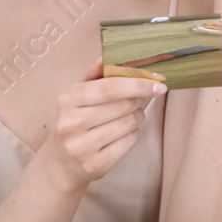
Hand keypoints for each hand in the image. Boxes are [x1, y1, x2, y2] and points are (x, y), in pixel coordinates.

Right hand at [38, 61, 167, 186]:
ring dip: (136, 119)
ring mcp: (81, 146)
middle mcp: (71, 123)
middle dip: (138, 102)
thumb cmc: (76, 121)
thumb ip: (93, 76)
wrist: (63, 160)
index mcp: (68, 100)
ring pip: (129, 124)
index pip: (109, 88)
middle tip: (138, 102)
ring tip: (128, 119)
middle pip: (123, 106)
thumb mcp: (78, 96)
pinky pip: (129, 143)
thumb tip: (104, 57)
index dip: (137, 84)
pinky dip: (132, 136)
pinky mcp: (95, 164)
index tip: (159, 85)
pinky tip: (122, 135)